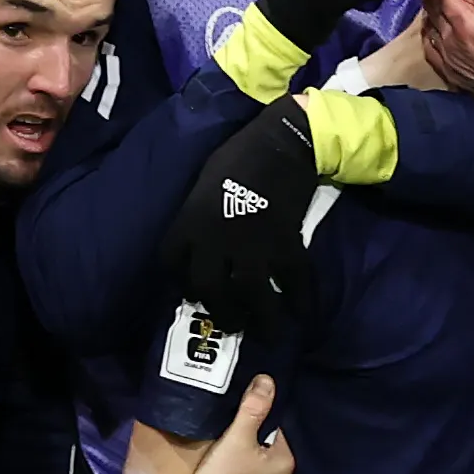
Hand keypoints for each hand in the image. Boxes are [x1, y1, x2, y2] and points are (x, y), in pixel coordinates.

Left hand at [163, 101, 323, 335]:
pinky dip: (300, 301)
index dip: (180, 280)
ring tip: (266, 332)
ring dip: (259, 319)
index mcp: (191, 220)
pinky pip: (293, 282)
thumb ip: (199, 215)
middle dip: (220, 310)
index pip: (171, 261)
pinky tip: (302, 313)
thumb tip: (202, 239)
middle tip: (231, 322)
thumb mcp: (204, 184)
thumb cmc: (240, 155)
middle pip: (209, 288)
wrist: (283, 141)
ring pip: (251, 295)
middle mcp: (216, 239)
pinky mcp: (286, 245)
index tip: (191, 289)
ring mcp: (252, 245)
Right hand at [176, 375, 295, 473]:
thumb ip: (253, 408)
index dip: (253, 421)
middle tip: (222, 438)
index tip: (233, 420)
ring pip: (252, 472)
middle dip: (246, 443)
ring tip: (217, 459)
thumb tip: (268, 379)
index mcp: (285, 462)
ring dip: (239, 465)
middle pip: (262, 451)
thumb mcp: (237, 437)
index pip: (273, 429)